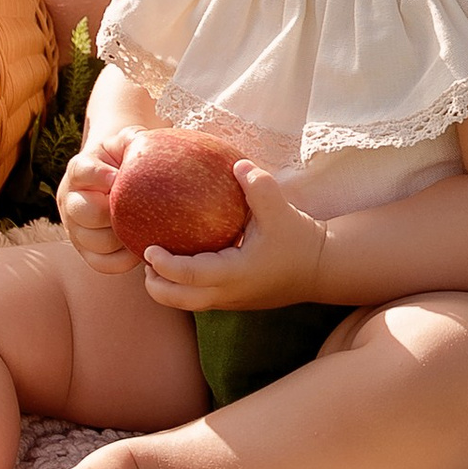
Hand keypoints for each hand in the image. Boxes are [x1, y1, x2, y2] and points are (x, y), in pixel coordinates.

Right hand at [57, 135, 132, 272]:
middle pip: (84, 212)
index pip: (81, 171)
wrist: (115, 180)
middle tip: (139, 209)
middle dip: (114, 212)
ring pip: (94, 241)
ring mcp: (75, 229)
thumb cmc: (124, 159)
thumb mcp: (127, 142)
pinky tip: (141, 247)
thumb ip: (133, 138)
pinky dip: (124, 259)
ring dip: (121, 237)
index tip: (119, 177)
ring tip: (144, 228)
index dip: (99, 175)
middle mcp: (71, 200)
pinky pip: (102, 263)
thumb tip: (142, 143)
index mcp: (79, 170)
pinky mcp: (86, 252)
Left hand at [134, 162, 327, 317]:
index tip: (148, 247)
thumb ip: (258, 186)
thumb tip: (236, 164)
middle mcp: (227, 294)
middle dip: (154, 284)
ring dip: (167, 287)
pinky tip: (185, 258)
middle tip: (146, 257)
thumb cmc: (299, 239)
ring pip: (185, 304)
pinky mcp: (234, 301)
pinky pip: (198, 298)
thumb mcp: (280, 210)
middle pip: (176, 300)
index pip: (187, 276)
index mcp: (234, 274)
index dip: (163, 264)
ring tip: (159, 260)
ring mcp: (230, 301)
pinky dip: (183, 285)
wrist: (321, 268)